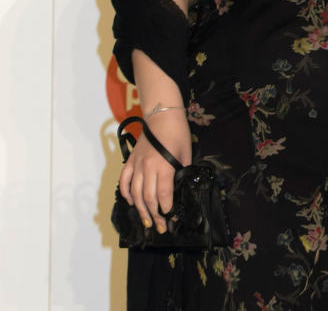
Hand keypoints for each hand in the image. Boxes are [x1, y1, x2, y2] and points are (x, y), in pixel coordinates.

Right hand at [117, 112, 191, 233]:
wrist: (162, 117)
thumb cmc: (178, 135)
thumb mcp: (186, 154)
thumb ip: (181, 172)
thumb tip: (178, 189)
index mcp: (164, 166)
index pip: (163, 194)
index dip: (166, 208)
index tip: (170, 216)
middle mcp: (148, 168)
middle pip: (148, 198)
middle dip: (154, 215)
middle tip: (159, 227)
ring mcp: (137, 165)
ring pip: (135, 193)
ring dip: (140, 209)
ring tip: (146, 222)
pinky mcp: (130, 161)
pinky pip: (125, 181)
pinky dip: (126, 193)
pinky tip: (131, 203)